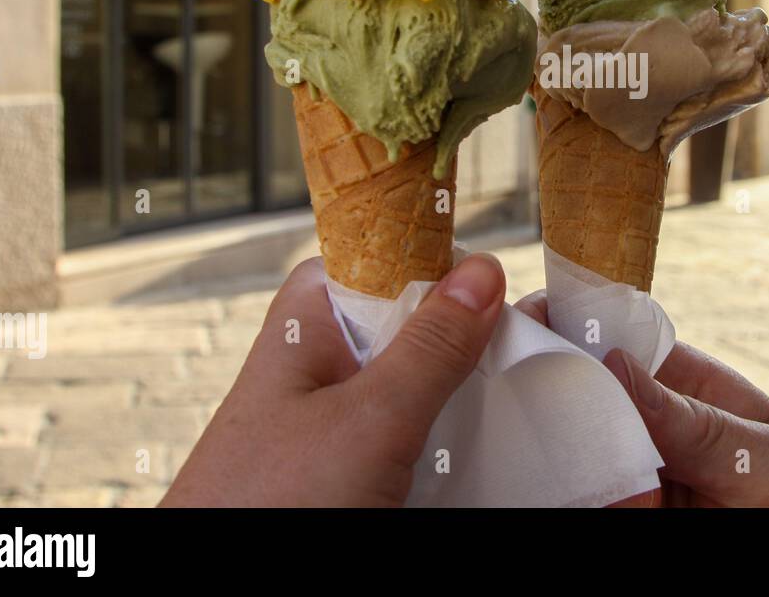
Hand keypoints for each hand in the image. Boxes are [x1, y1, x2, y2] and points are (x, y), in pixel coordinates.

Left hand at [162, 253, 505, 506]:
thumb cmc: (266, 506)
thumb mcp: (371, 419)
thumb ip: (429, 346)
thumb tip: (479, 275)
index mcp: (304, 329)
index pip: (374, 261)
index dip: (432, 267)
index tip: (492, 289)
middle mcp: (313, 370)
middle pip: (404, 329)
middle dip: (454, 342)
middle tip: (502, 358)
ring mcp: (327, 426)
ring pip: (410, 391)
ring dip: (450, 402)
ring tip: (487, 415)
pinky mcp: (342, 474)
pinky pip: (404, 442)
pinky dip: (436, 448)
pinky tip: (459, 461)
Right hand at [515, 291, 768, 507]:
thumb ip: (701, 420)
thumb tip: (616, 364)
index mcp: (690, 388)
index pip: (626, 342)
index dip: (580, 324)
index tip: (538, 317)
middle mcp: (654, 427)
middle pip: (586, 395)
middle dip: (550, 384)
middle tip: (513, 381)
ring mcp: (637, 474)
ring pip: (576, 448)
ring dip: (548, 441)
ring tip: (521, 433)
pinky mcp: (626, 509)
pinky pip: (586, 496)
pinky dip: (563, 488)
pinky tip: (547, 481)